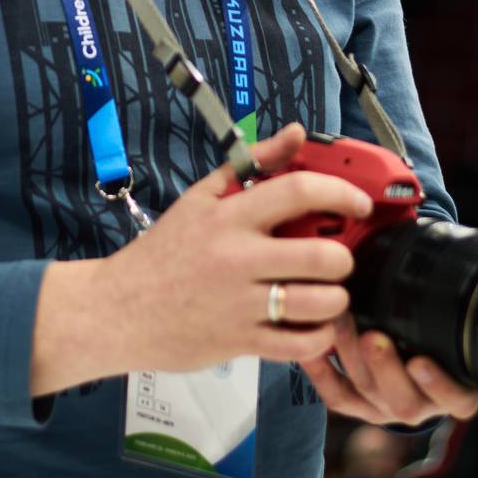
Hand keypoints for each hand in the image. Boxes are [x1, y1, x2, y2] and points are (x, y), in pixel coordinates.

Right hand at [100, 122, 371, 374]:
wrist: (118, 308)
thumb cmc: (164, 250)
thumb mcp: (202, 197)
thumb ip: (253, 163)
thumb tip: (296, 132)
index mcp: (229, 216)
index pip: (298, 191)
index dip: (341, 192)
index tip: (359, 203)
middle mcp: (238, 258)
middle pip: (322, 256)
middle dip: (343, 257)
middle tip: (337, 258)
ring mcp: (241, 304)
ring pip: (319, 303)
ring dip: (336, 299)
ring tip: (327, 292)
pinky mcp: (241, 343)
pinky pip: (301, 345)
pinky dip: (319, 336)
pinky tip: (312, 324)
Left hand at [301, 312, 477, 426]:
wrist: (414, 364)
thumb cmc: (436, 335)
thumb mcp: (450, 326)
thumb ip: (447, 306)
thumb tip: (444, 253)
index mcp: (453, 391)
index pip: (456, 399)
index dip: (439, 385)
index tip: (420, 362)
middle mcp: (421, 405)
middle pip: (404, 400)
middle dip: (384, 368)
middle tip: (372, 339)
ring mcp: (387, 408)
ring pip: (367, 392)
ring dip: (350, 357)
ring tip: (339, 324)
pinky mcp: (358, 406)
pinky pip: (338, 396)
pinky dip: (321, 372)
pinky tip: (311, 345)